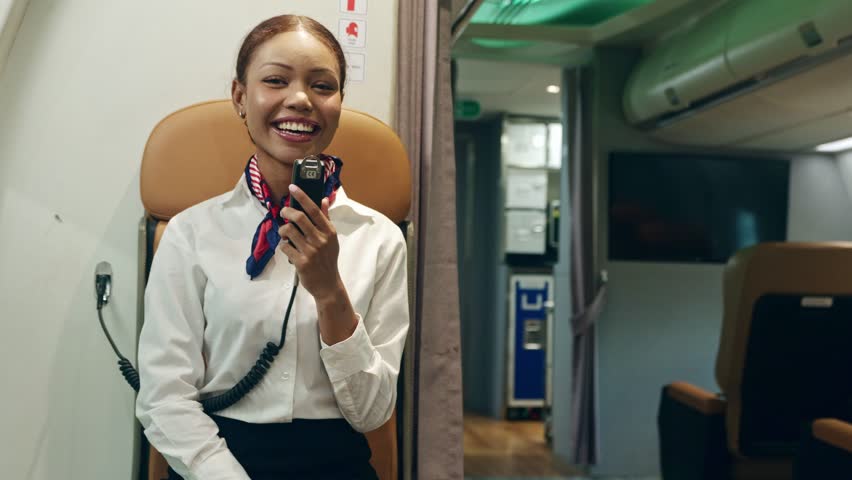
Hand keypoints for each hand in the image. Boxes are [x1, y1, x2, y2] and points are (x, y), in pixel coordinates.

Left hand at [278, 185, 342, 301]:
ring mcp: (311, 251)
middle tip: (283, 212)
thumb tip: (324, 199)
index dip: (302, 197)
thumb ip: (326, 219)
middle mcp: (321, 240)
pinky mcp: (301, 262)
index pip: (314, 210)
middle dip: (287, 212)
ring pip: (289, 232)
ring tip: (285, 233)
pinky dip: (283, 246)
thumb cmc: (328, 259)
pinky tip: (287, 248)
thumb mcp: (331, 239)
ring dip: (283, 230)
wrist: (327, 284)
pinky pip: (285, 247)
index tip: (292, 187)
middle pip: (299, 217)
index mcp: (329, 232)